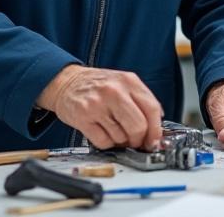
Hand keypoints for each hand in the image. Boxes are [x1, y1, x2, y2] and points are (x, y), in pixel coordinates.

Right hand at [36, 65, 162, 150]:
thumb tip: (157, 124)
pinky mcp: (83, 117)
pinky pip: (104, 142)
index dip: (156, 130)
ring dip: (120, 141)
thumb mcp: (123, 83)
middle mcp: (114, 91)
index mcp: (128, 81)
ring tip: (113, 129)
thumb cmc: (97, 85)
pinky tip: (102, 131)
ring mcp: (98, 104)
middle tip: (135, 141)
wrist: (66, 82)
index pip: (152, 109)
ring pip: (121, 137)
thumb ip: (142, 100)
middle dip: (139, 140)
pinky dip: (106, 143)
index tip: (155, 141)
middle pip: (139, 126)